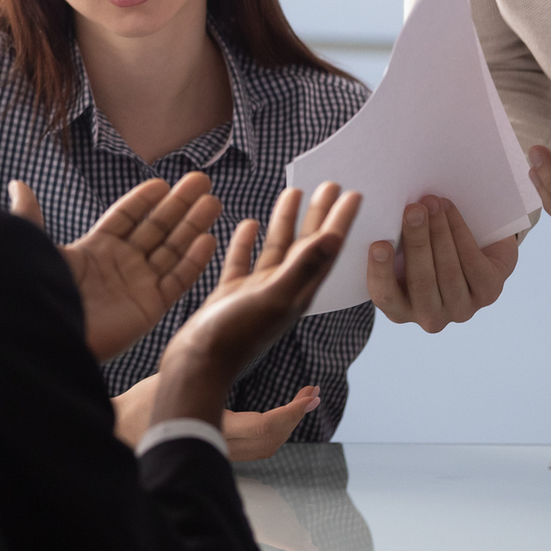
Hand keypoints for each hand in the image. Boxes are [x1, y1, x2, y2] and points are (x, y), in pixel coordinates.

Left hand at [10, 173, 222, 361]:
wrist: (49, 337)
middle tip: (201, 180)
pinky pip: (177, 281)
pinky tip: (208, 240)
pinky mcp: (149, 308)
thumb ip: (30, 215)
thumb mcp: (35, 249)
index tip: (162, 182)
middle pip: (156, 228)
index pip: (126, 217)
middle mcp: (120, 265)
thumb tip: (17, 184)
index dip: (143, 200)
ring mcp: (137, 286)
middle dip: (179, 205)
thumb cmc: (41, 293)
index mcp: (95, 249)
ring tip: (212, 201)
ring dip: (193, 226)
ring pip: (172, 250)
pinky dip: (193, 262)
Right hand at [111, 375, 319, 461]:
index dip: (291, 412)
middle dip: (292, 417)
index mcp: (214, 430)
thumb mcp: (169, 385)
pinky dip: (267, 429)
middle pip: (270, 439)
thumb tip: (213, 355)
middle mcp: (220, 446)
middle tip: (310, 396)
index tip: (309, 396)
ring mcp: (217, 452)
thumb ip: (195, 377)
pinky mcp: (213, 449)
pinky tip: (270, 414)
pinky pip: (251, 444)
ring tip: (297, 403)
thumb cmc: (137, 409)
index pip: (265, 427)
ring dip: (282, 424)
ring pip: (263, 445)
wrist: (121, 435)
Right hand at [151, 183, 360, 428]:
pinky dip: (247, 242)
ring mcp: (256, 293)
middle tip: (331, 183)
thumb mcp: (273, 298)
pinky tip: (249, 224)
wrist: (196, 367)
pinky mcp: (231, 295)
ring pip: (276, 249)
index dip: (341, 221)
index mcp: (298, 293)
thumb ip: (302, 268)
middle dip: (318, 215)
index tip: (354, 193)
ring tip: (294, 191)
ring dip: (286, 222)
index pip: (326, 250)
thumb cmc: (236, 337)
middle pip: (306, 245)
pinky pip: (243, 261)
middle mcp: (282, 291)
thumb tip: (333, 238)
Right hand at [366, 195, 516, 331]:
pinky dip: (459, 232)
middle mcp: (430, 316)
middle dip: (417, 242)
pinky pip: (472, 262)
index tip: (379, 244)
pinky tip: (449, 210)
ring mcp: (461, 308)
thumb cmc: (427, 243)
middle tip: (412, 210)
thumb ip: (394, 238)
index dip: (381, 272)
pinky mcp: (488, 292)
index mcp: (400, 309)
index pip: (385, 297)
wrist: (477, 241)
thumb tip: (386, 211)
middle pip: (421, 282)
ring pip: (448, 272)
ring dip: (439, 232)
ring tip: (432, 203)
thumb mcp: (406, 246)